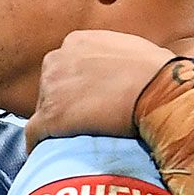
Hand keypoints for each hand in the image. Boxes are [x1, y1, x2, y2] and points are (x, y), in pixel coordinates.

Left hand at [26, 30, 176, 150]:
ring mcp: (51, 88)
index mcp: (77, 41)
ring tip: (72, 138)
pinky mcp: (51, 116)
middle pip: (50, 85)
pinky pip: (34, 133)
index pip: (65, 65)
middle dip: (63, 102)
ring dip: (55, 124)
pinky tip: (45, 153)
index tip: (88, 98)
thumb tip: (124, 67)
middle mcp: (58, 59)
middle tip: (84, 120)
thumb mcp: (132, 47)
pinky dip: (38, 144)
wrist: (159, 92)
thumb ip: (113, 54)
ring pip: (43, 109)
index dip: (76, 85)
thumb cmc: (158, 72)